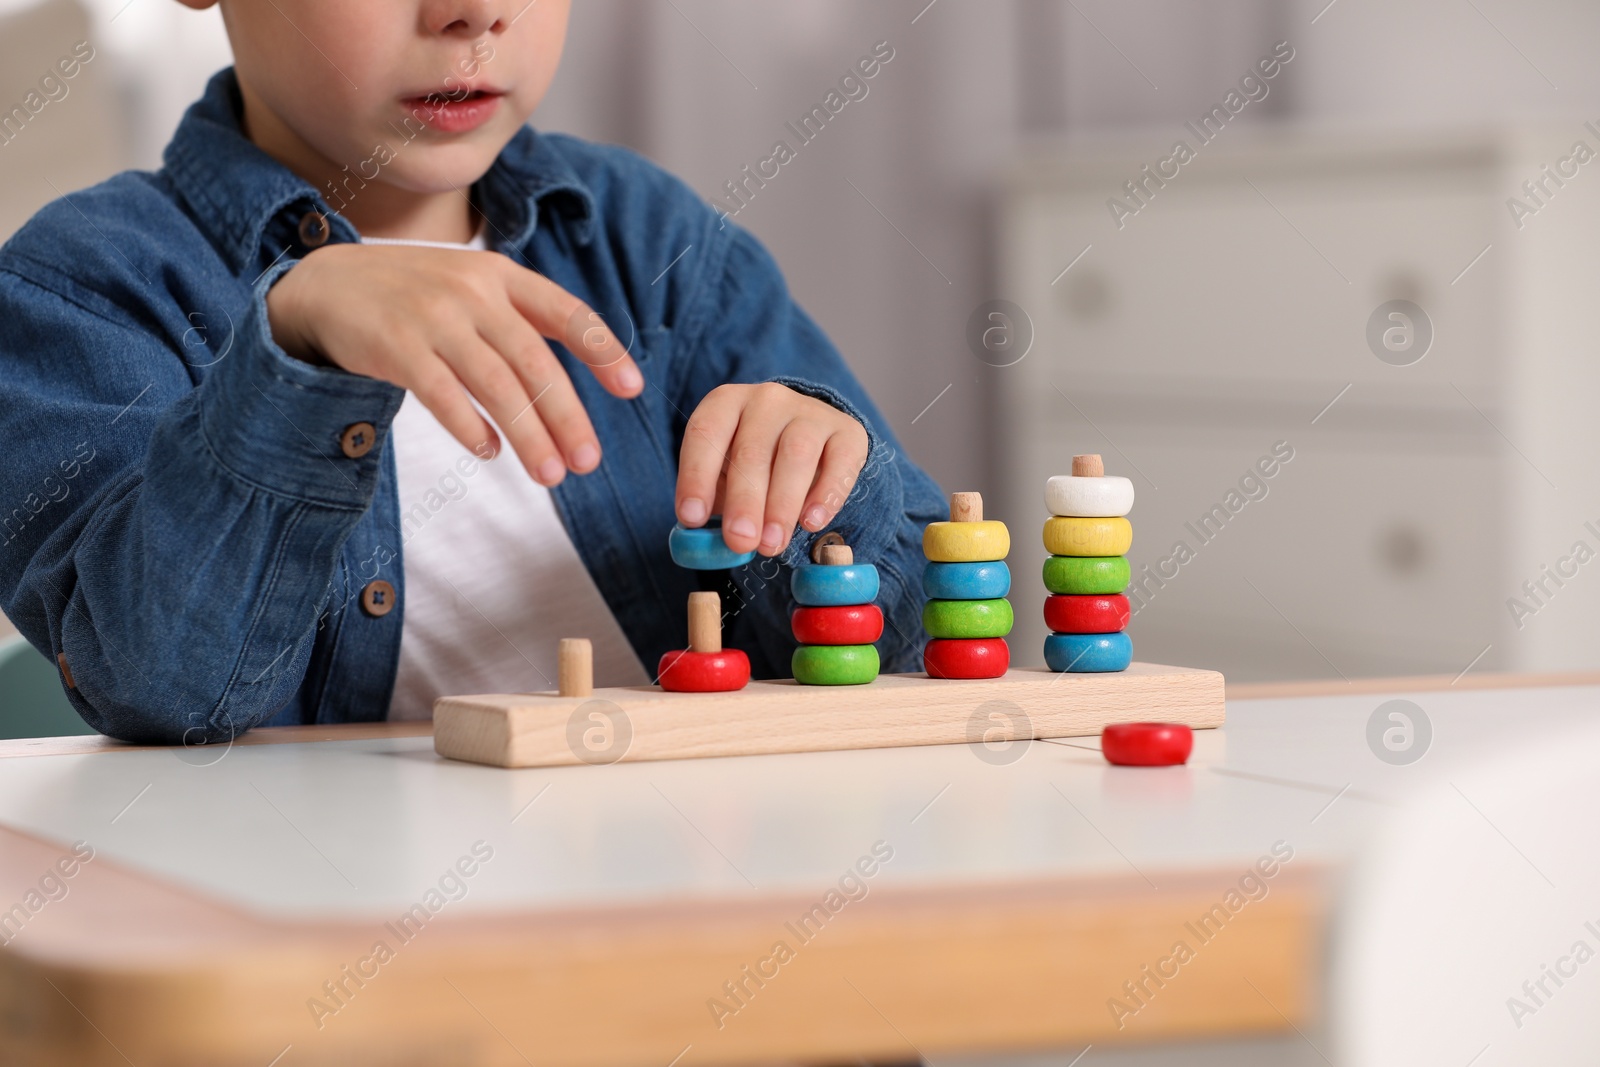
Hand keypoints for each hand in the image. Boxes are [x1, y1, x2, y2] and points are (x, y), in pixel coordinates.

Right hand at [266, 243, 642, 485]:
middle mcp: (473, 291)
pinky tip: (490, 452)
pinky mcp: (396, 346)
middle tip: (588, 462)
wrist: (325, 284)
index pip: (566, 314)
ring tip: (550, 475)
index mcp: (501, 275)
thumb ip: (521, 321)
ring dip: (528, 435)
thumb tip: (585, 371)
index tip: (633, 389)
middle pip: (535, 362)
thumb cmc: (416, 297)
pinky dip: (470, 427)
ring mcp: (433, 317)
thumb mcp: (472, 289)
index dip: (603, 351)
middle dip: (567, 416)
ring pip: (495, 385)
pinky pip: (443, 395)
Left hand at [676, 382, 869, 556]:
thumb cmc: (755, 465)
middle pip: (753, 450)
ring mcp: (810, 412)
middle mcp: (767, 400)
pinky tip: (811, 523)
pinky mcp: (847, 432)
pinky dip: (826, 495)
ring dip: (782, 504)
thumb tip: (705, 544)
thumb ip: (714, 504)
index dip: (696, 476)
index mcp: (726, 403)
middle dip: (744, 501)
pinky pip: (840, 461)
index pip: (705, 433)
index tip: (691, 519)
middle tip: (740, 542)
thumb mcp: (726, 476)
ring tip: (772, 544)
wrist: (811, 441)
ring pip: (796, 454)